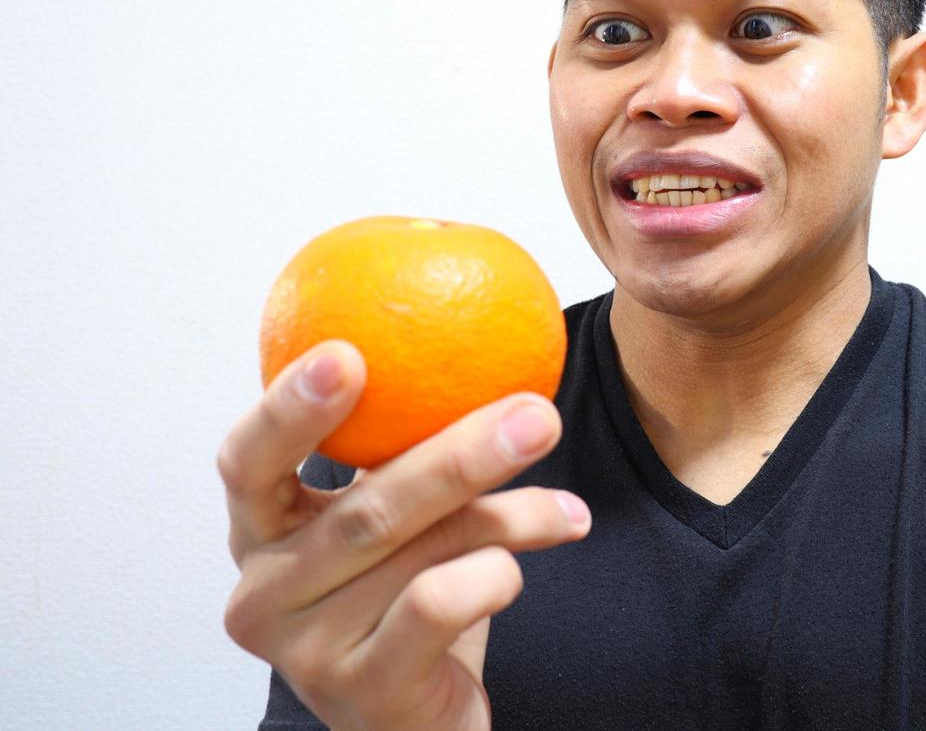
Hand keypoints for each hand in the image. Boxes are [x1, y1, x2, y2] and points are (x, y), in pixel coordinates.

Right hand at [218, 340, 590, 729]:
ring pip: (421, 552)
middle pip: (367, 507)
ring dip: (511, 517)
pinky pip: (442, 604)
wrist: (415, 712)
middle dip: (464, 453)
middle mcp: (263, 592)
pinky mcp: (363, 690)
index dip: (290, 407)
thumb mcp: (390, 518)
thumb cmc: (403, 592)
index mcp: (259, 530)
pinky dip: (496, 575)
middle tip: (536, 413)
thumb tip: (477, 342)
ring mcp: (306, 650)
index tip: (348, 353)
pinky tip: (519, 572)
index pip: (247, 462)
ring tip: (566, 507)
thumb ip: (399, 448)